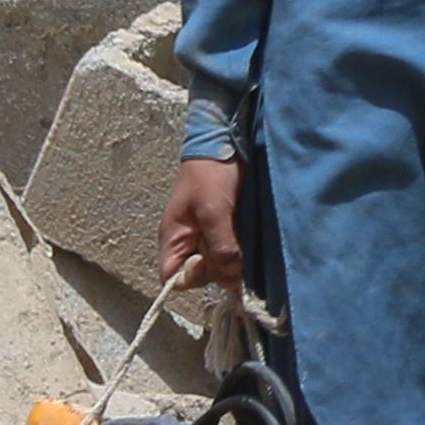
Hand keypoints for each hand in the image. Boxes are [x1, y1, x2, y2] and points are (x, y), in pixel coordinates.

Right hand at [159, 157, 241, 287]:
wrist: (226, 147)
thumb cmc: (210, 175)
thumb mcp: (213, 210)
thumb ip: (219, 244)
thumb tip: (230, 273)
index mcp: (175, 239)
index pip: (172, 277)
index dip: (191, 277)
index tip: (209, 262)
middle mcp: (190, 243)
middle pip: (202, 275)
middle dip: (219, 268)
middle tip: (234, 247)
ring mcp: (210, 238)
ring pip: (221, 265)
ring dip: (234, 260)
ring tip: (245, 241)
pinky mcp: (228, 231)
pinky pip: (233, 252)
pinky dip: (242, 251)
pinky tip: (252, 243)